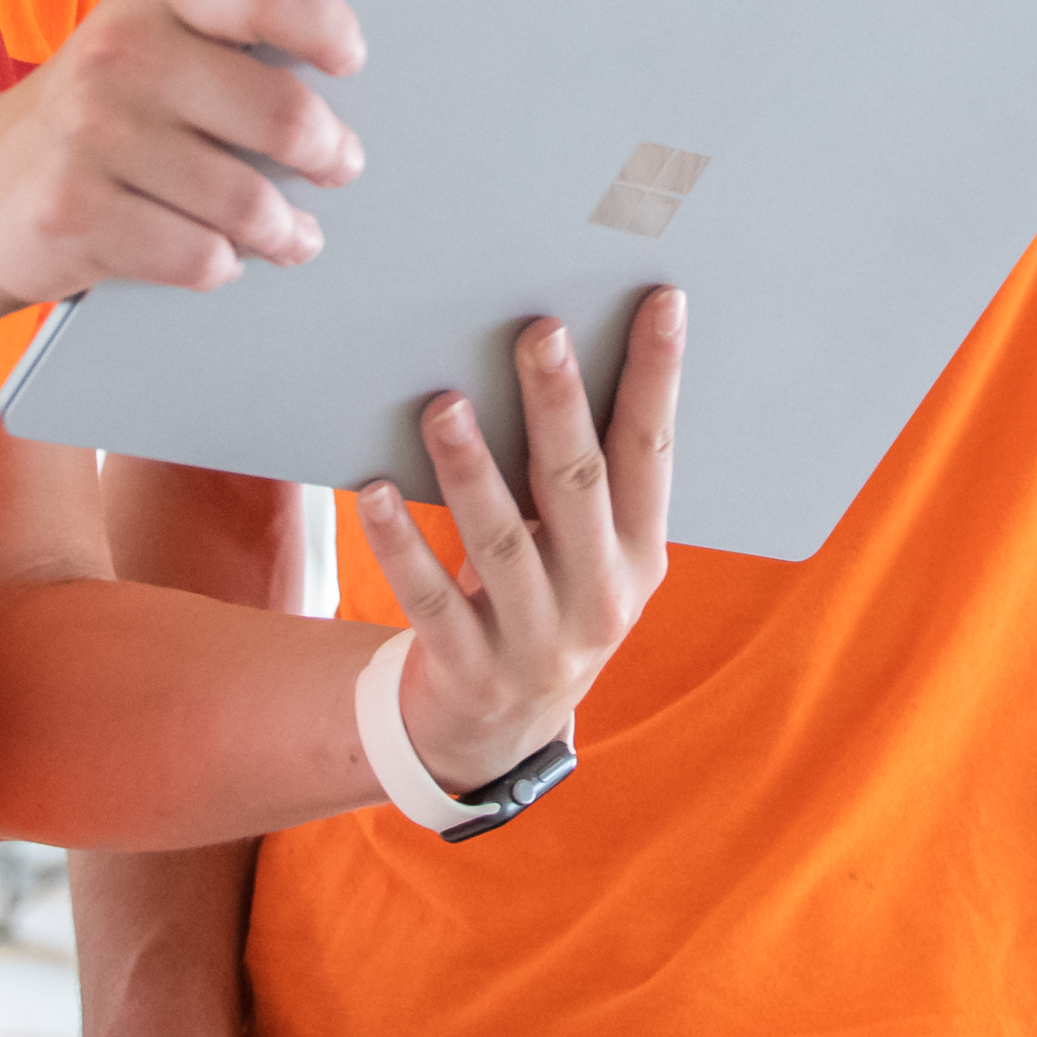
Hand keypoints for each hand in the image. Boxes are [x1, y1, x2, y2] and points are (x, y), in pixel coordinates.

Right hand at [0, 0, 365, 303]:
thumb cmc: (103, 103)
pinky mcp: (73, 213)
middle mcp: (120, 53)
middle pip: (280, 112)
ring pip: (244, 200)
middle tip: (339, 165)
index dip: (329, 28)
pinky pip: (195, 254)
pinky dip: (221, 264)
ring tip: (293, 232)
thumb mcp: (159, 25)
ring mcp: (91, 135)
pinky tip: (222, 256)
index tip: (352, 63)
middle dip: (329, 152)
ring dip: (284, 228)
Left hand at [370, 291, 685, 789]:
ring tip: (444, 405)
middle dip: (560, 406)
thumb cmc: (546, 599)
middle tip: (541, 332)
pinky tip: (375, 492)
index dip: (659, 378)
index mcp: (640, 554)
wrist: (498, 733)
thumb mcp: (590, 552)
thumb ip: (585, 476)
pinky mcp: (469, 670)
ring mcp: (536, 642)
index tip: (661, 302)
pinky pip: (430, 601)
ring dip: (471, 469)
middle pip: (577, 488)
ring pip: (500, 544)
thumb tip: (560, 347)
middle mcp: (599, 598)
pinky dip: (401, 545)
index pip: (654, 454)